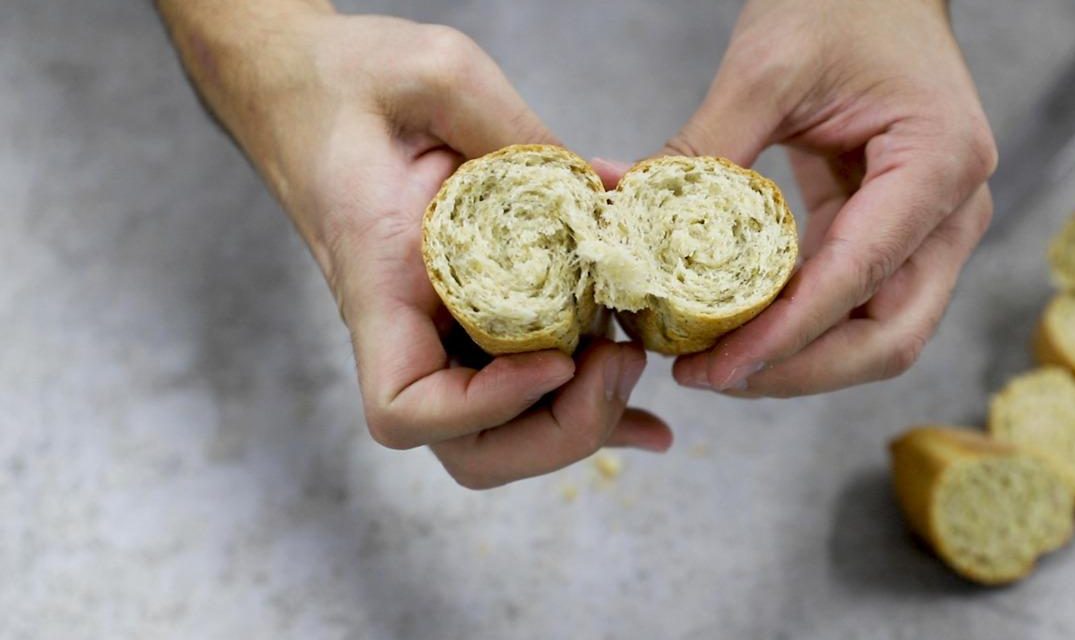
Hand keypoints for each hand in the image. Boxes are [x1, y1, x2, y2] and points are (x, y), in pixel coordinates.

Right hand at [159, 5, 671, 487]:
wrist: (304, 86)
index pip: (405, 407)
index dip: (484, 408)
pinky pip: (524, 392)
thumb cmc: (348, 79)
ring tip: (633, 364)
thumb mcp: (436, 74)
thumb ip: (519, 133)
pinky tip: (643, 418)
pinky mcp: (471, 318)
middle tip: (617, 362)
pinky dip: (587, 411)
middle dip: (558, 431)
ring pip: (503, 433)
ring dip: (580, 423)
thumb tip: (610, 192)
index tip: (555, 361)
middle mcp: (407, 326)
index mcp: (379, 280)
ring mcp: (438, 331)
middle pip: (470, 448)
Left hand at [619, 0, 996, 396]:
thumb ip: (707, 149)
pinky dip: (795, 325)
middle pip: (889, 337)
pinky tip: (733, 329)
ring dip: (795, 360)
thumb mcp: (766, 67)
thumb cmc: (840, 3)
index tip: (718, 367)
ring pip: (874, 334)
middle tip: (711, 377)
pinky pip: (851, 301)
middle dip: (797, 371)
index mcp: (939, 164)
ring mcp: (931, 230)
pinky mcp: (896, 233)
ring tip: (710, 363)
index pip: (861, 278)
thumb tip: (630, 219)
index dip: (787, 336)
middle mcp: (953, 211)